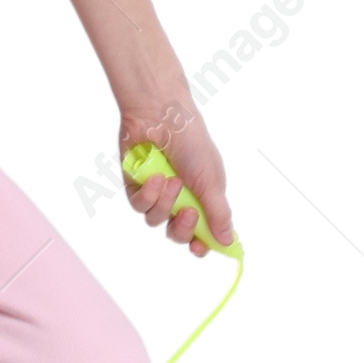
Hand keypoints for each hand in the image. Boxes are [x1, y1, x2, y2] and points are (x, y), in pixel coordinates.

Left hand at [120, 89, 234, 257]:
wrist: (162, 114)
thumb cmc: (191, 142)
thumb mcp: (211, 180)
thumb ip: (218, 213)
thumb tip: (227, 242)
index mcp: (203, 196)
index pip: (203, 230)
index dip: (201, 244)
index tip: (200, 248)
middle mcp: (180, 197)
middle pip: (177, 232)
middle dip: (182, 228)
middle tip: (187, 212)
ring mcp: (157, 192)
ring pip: (156, 219)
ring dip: (164, 204)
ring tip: (171, 180)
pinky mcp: (135, 184)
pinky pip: (139, 204)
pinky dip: (147, 194)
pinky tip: (154, 177)